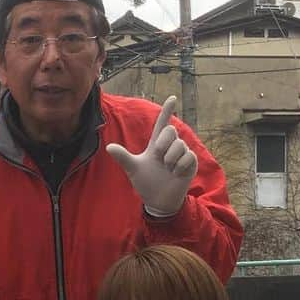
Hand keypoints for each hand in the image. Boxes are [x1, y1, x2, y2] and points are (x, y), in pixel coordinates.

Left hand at [104, 97, 197, 216]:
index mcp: (157, 145)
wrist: (158, 201)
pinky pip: (187, 157)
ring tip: (167, 169)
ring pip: (179, 145)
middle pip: (170, 130)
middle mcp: (170, 146)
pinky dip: (179, 166)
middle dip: (163, 143)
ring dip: (170, 159)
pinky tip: (176, 173)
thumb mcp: (133, 168)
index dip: (167, 111)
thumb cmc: (146, 183)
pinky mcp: (190, 163)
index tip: (172, 98)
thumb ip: (123, 157)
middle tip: (159, 158)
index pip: (162, 124)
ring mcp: (181, 154)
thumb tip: (109, 147)